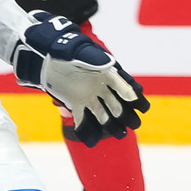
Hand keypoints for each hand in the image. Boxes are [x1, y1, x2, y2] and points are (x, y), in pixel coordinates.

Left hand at [12, 13, 148, 143]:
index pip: (125, 87)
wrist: (47, 54)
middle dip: (126, 114)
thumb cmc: (67, 50)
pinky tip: (91, 140)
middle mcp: (100, 87)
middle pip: (117, 104)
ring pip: (103, 114)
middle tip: (135, 125)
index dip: (135, 97)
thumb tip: (107, 65)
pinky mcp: (75, 104)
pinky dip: (86, 130)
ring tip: (119, 135)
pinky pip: (82, 119)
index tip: (143, 107)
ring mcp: (88, 97)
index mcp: (106, 74)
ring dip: (111, 125)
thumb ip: (94, 59)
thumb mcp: (82, 51)